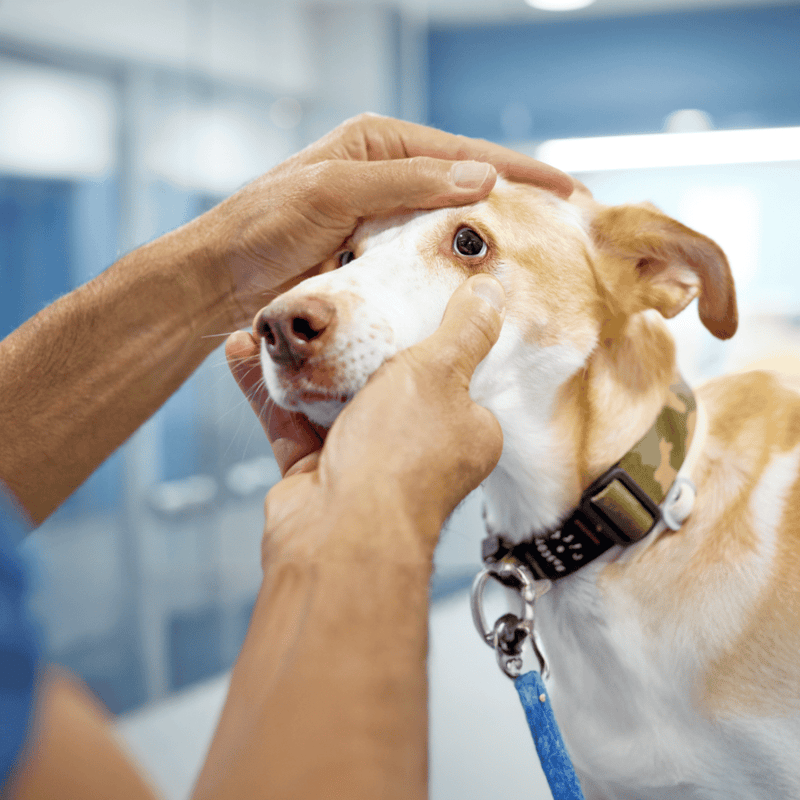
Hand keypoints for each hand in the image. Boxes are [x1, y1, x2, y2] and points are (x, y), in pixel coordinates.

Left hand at [201, 114, 571, 325]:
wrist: (220, 282)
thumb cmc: (263, 226)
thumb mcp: (332, 191)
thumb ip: (404, 182)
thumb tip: (481, 177)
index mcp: (379, 144)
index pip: (462, 152)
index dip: (518, 170)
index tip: (568, 190)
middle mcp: (387, 178)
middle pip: (465, 187)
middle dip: (515, 203)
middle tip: (567, 226)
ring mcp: (383, 222)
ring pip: (448, 227)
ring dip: (489, 240)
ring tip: (541, 257)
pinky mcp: (376, 260)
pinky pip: (426, 260)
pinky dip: (455, 269)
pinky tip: (483, 283)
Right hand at [226, 274, 505, 563]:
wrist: (340, 534)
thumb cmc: (401, 452)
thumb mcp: (439, 373)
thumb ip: (463, 331)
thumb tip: (490, 291)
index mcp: (465, 431)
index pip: (456, 378)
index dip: (430, 339)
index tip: (401, 303)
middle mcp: (418, 449)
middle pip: (386, 384)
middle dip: (351, 345)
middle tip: (328, 307)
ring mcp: (364, 461)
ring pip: (329, 397)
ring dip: (299, 360)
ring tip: (274, 322)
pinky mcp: (317, 472)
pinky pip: (290, 419)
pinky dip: (266, 387)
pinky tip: (242, 350)